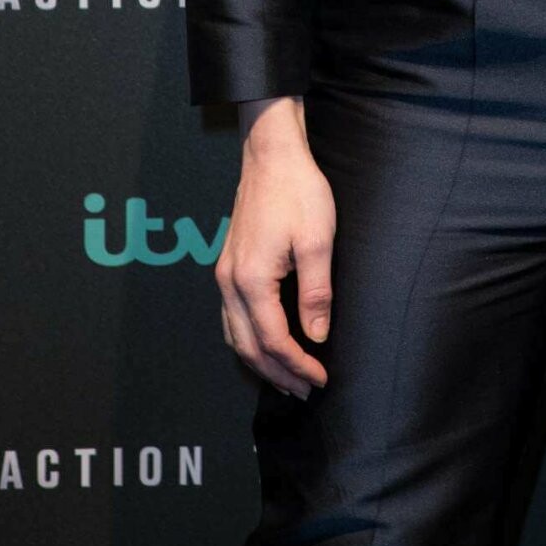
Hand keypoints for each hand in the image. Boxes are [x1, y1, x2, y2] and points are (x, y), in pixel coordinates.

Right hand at [214, 96, 335, 398]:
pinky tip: (265, 344)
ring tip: (288, 378)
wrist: (271, 155)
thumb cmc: (298, 192)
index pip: (273, 340)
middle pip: (248, 346)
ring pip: (235, 335)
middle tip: (306, 390)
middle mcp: (230, 283)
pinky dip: (248, 340)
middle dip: (277, 374)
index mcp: (252, 280)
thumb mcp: (317, 240)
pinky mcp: (228, 265)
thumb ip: (316, 293)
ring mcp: (224, 274)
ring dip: (260, 362)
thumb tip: (316, 336)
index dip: (298, 365)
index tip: (321, 379)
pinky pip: (232, 317)